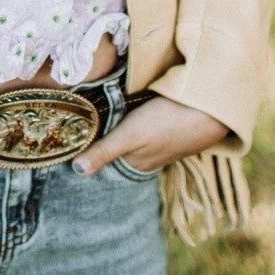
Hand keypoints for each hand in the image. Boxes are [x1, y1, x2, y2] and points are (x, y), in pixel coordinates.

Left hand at [71, 96, 228, 175]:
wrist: (209, 110)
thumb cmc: (166, 123)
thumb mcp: (130, 136)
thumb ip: (105, 151)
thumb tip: (76, 170)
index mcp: (134, 164)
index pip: (102, 160)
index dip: (85, 150)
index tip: (64, 137)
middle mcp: (145, 157)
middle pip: (113, 147)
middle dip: (96, 137)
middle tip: (71, 119)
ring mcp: (156, 142)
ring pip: (125, 135)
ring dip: (112, 124)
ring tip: (89, 110)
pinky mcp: (163, 125)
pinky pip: (138, 123)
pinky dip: (127, 116)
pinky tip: (119, 104)